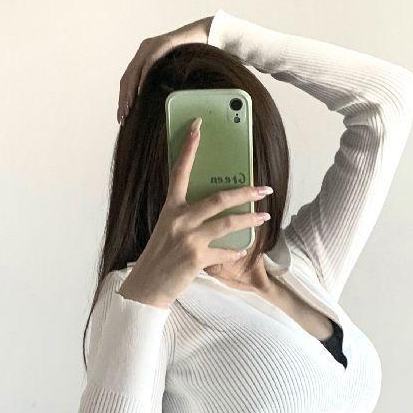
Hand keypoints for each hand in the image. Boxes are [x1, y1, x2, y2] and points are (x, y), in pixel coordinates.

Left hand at [117, 15, 213, 123]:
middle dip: (123, 99)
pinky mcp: (161, 45)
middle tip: (122, 118)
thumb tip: (153, 103)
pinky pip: (148, 63)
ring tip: (129, 108)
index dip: (123, 98)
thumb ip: (159, 81)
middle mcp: (143, 50)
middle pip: (127, 78)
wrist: (203, 34)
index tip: (122, 116)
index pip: (127, 80)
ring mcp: (150, 46)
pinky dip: (143, 79)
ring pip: (134, 72)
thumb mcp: (170, 71)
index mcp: (142, 56)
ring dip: (130, 92)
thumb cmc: (190, 55)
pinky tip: (140, 93)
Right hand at [119, 119, 272, 308]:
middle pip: (219, 198)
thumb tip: (214, 208)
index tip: (198, 126)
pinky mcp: (196, 259)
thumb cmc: (159, 256)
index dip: (189, 147)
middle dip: (246, 192)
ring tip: (265, 216)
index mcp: (171, 208)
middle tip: (264, 188)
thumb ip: (187, 216)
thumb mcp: (168, 229)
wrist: (147, 286)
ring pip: (228, 223)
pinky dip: (236, 251)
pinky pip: (225, 252)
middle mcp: (180, 219)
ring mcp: (189, 239)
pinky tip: (243, 250)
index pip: (180, 171)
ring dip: (250, 219)